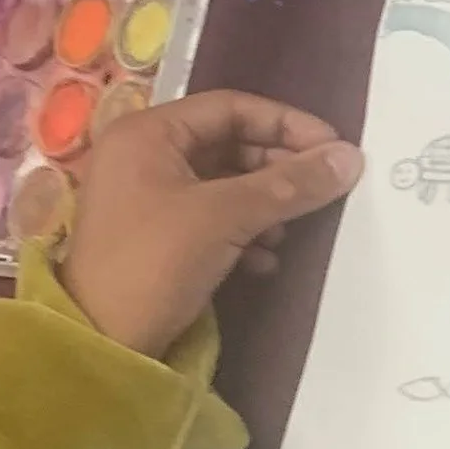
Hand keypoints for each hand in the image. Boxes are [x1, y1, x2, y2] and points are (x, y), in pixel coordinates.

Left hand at [58, 91, 363, 357]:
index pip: (230, 107)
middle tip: (321, 190)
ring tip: (289, 232)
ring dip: (264, 204)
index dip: (286, 123)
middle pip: (228, 144)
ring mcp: (148, 197)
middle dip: (277, 168)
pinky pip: (212, 218)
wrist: (99, 341)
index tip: (333, 148)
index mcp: (149, 133)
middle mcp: (144, 155)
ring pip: (224, 184)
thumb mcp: (224, 216)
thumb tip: (350, 158)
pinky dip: (243, 232)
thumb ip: (288, 184)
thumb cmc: (153, 263)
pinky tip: (264, 260)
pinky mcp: (156, 236)